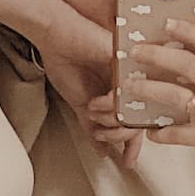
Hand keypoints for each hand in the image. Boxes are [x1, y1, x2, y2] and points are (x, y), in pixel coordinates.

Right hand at [31, 0, 143, 169]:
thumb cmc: (63, 60)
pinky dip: (111, 105)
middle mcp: (131, 83)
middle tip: (104, 137)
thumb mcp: (81, 103)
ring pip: (135, 112)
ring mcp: (131, 73)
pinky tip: (98, 102)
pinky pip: (126, 96)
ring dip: (111, 122)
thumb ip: (94, 127)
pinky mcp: (126, 62)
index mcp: (122, 92)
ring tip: (93, 112)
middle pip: (140, 122)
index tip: (128, 162)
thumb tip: (102, 150)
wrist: (54, 33)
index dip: (134, 145)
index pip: (137, 122)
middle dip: (121, 139)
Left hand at [128, 20, 194, 192]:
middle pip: (187, 63)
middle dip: (157, 55)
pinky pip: (174, 132)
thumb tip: (187, 57)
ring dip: (148, 89)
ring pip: (175, 95)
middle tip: (136, 51)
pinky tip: (151, 132)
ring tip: (130, 86)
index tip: (167, 23)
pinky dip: (159, 133)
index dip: (188, 30)